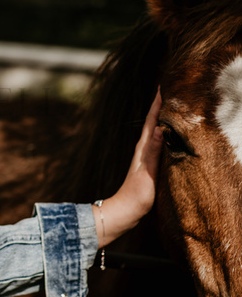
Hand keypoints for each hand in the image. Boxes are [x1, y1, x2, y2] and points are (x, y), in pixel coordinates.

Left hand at [92, 89, 162, 246]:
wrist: (127, 209)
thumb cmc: (137, 192)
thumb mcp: (148, 171)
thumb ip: (154, 151)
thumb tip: (161, 130)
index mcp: (143, 147)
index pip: (152, 121)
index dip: (158, 104)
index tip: (163, 86)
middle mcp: (143, 148)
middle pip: (153, 122)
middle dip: (160, 106)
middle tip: (168, 89)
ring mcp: (145, 156)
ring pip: (155, 131)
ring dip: (161, 117)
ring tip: (169, 105)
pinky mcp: (148, 164)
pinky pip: (157, 142)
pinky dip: (163, 132)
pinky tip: (167, 133)